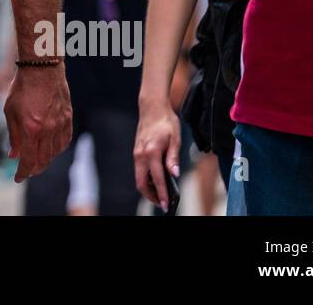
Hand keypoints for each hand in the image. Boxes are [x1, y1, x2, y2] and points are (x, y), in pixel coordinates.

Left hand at [3, 65, 71, 181]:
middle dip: (34, 169)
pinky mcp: (68, 118)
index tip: (18, 178)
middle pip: (43, 160)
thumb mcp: (10, 111)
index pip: (29, 161)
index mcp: (31, 129)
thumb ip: (13, 135)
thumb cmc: (22, 87)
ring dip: (46, 160)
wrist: (43, 67)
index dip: (23, 173)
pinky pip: (65, 140)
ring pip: (55, 152)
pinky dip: (57, 149)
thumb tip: (14, 155)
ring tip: (37, 160)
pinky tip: (51, 149)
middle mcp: (48, 130)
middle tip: (26, 171)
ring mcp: (60, 124)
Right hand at [134, 96, 181, 210]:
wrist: (152, 108)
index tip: (166, 205)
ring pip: (139, 178)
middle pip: (141, 183)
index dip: (162, 194)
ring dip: (148, 189)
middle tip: (162, 204)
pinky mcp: (136, 152)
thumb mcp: (175, 139)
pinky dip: (146, 180)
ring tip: (161, 195)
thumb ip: (173, 158)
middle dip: (151, 196)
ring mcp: (137, 154)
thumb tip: (174, 174)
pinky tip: (156, 181)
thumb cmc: (166, 121)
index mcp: (152, 151)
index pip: (157, 179)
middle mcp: (141, 155)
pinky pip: (139, 171)